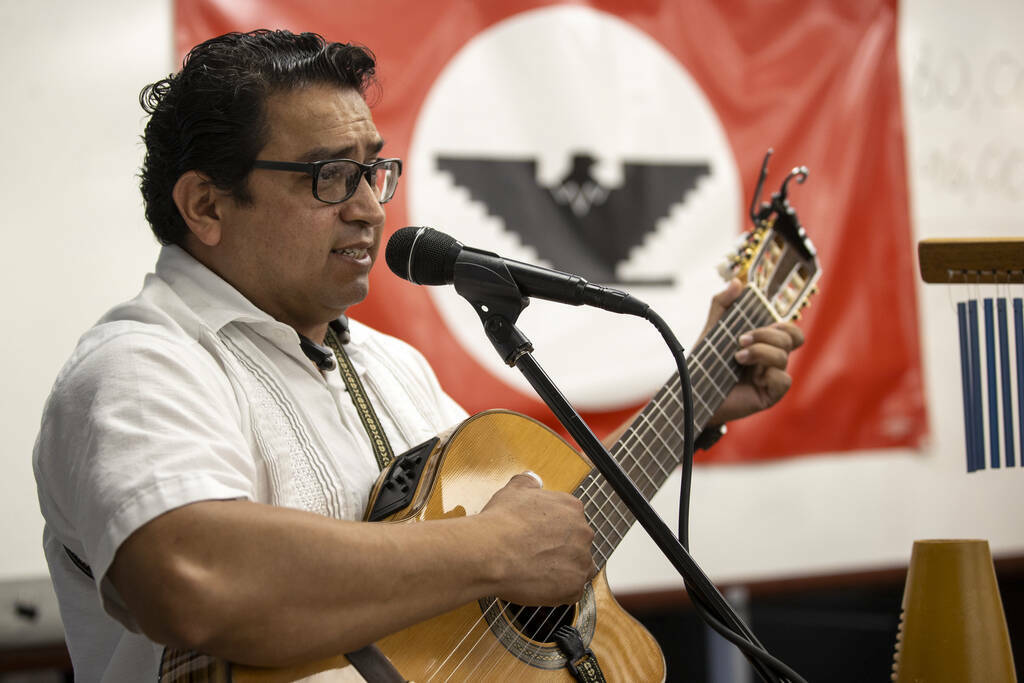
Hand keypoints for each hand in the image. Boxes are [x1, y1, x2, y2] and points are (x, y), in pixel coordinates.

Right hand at [480, 473, 595, 605]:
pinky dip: (558, 591)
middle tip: (536, 554)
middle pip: (577, 544)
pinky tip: (538, 584)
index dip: (553, 530)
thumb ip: (529, 482)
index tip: (540, 536)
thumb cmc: (502, 522)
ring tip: (537, 571)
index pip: (571, 520)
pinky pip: (571, 592)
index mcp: (572, 508)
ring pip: (577, 568)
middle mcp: (583, 532)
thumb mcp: (514, 490)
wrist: (491, 552)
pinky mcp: (573, 587)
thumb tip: (533, 480)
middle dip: (560, 550)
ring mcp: (581, 561)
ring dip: (562, 570)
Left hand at [699, 279, 803, 423]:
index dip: (784, 323)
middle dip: (767, 335)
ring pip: (784, 357)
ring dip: (761, 352)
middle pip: (792, 338)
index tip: (761, 322)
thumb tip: (738, 282)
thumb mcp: (712, 329)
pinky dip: (769, 373)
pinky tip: (752, 376)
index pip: (789, 329)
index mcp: (764, 343)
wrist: (692, 392)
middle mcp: (771, 359)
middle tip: (741, 339)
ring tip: (737, 357)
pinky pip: (783, 380)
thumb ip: (723, 304)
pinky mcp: (770, 395)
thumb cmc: (706, 363)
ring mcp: (772, 377)